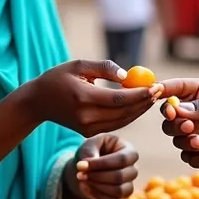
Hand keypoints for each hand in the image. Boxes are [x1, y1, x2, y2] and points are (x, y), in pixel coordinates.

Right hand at [24, 59, 161, 137]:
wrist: (38, 102)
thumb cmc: (59, 78)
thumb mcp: (79, 65)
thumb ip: (104, 68)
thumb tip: (127, 76)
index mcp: (83, 98)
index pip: (119, 99)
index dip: (140, 94)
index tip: (155, 85)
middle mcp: (86, 116)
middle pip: (124, 112)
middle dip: (144, 102)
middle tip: (159, 90)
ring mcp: (87, 128)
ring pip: (122, 121)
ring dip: (140, 110)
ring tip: (153, 97)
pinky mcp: (88, 133)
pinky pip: (115, 125)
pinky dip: (129, 116)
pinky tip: (139, 105)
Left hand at [65, 134, 138, 198]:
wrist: (89, 166)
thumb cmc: (92, 150)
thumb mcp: (89, 145)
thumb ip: (89, 152)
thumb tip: (86, 166)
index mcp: (129, 151)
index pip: (121, 159)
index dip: (101, 164)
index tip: (80, 165)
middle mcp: (133, 169)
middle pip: (120, 177)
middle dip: (97, 177)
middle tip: (79, 174)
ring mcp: (129, 184)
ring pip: (119, 191)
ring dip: (98, 188)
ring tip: (83, 181)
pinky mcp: (122, 198)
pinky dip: (101, 198)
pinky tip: (88, 189)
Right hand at [158, 79, 198, 172]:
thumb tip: (179, 109)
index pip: (176, 88)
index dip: (163, 90)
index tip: (155, 93)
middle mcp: (194, 113)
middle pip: (168, 116)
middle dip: (174, 122)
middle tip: (188, 127)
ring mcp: (196, 134)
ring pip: (175, 138)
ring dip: (186, 141)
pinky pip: (188, 157)